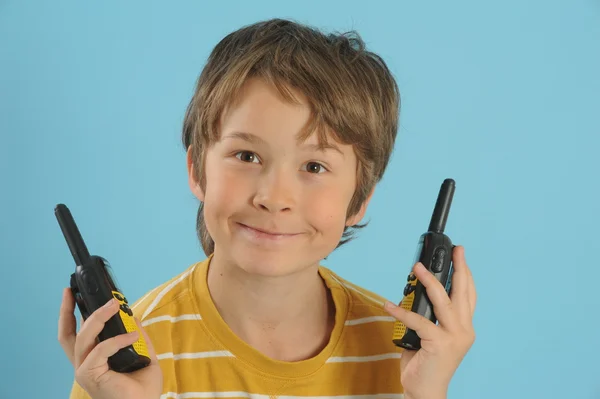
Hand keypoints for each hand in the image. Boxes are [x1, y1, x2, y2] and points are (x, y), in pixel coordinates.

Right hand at [58, 288, 162, 398]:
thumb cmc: (142, 388)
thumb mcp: (144, 356)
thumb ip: (137, 338)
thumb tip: (133, 317)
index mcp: (92, 359)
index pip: (75, 333)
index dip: (70, 313)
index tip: (71, 293)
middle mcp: (83, 364)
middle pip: (67, 334)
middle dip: (68, 310)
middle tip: (76, 291)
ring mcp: (84, 370)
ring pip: (84, 337)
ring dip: (99, 317)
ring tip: (114, 305)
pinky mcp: (90, 375)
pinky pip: (100, 350)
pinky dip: (116, 340)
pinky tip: (131, 335)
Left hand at [384, 245, 475, 398]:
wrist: (425, 390)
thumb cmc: (425, 361)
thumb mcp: (430, 334)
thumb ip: (429, 315)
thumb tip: (413, 293)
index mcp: (464, 326)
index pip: (469, 295)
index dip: (466, 273)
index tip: (460, 254)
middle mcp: (464, 330)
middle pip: (463, 293)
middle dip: (459, 269)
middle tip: (455, 250)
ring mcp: (454, 338)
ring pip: (443, 302)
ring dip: (429, 282)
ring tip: (417, 267)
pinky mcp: (440, 344)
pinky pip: (419, 321)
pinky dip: (402, 311)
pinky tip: (389, 305)